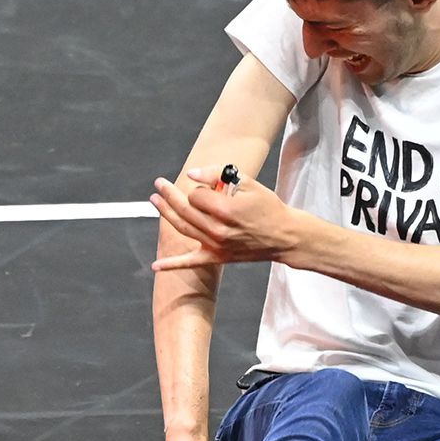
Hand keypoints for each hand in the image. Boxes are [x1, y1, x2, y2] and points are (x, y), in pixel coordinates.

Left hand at [149, 167, 308, 271]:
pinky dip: (172, 265)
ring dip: (165, 214)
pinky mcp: (217, 257)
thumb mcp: (248, 183)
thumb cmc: (268, 208)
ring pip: (183, 228)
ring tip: (155, 201)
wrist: (284, 236)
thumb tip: (191, 175)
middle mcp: (217, 229)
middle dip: (169, 195)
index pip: (196, 196)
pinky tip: (155, 266)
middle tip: (159, 184)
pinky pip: (190, 262)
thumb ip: (218, 174)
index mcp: (225, 210)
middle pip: (185, 210)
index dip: (199, 188)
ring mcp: (215, 245)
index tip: (210, 188)